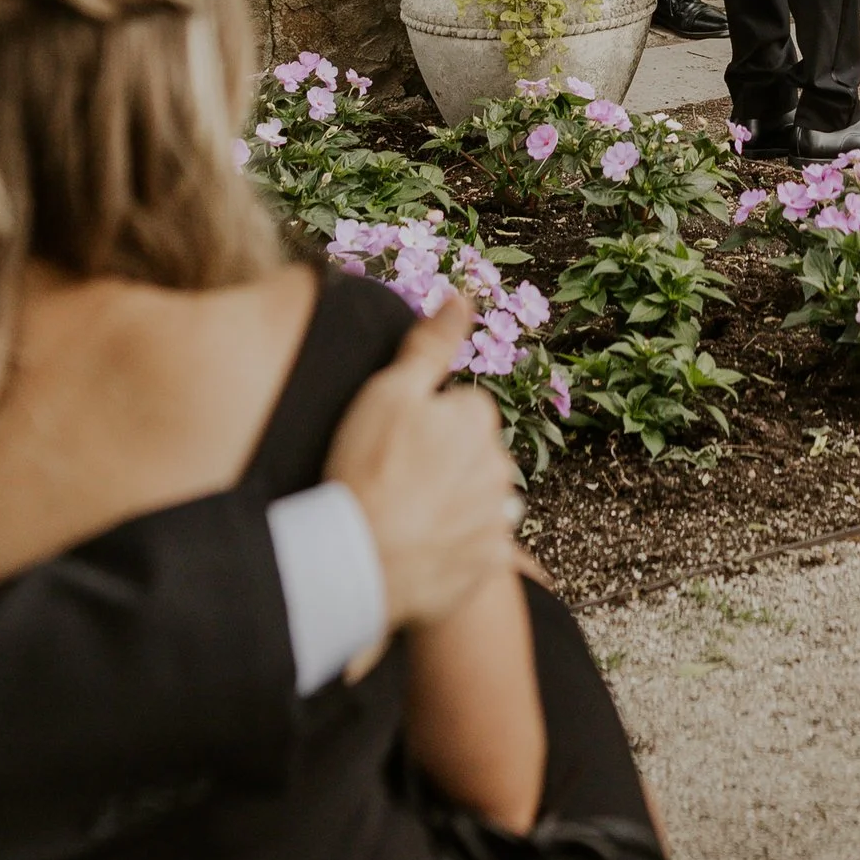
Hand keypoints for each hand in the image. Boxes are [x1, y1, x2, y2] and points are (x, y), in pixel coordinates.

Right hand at [322, 293, 519, 648]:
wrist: (359, 558)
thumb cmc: (368, 467)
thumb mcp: (390, 391)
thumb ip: (431, 344)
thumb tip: (462, 297)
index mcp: (479, 417)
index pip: (457, 409)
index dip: (421, 425)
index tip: (392, 444)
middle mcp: (500, 464)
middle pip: (469, 453)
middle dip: (441, 462)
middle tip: (394, 481)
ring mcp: (497, 516)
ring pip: (475, 499)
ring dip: (451, 505)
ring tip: (404, 517)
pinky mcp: (488, 562)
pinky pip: (476, 546)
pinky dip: (455, 546)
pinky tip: (420, 548)